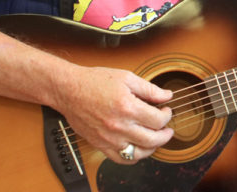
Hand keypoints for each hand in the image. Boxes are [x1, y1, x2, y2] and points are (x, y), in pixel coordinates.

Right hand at [52, 66, 174, 163]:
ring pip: (139, 153)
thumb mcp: (126, 77)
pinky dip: (133, 157)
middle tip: (167, 128)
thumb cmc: (95, 81)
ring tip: (155, 139)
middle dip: (165, 134)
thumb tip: (167, 96)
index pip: (158, 120)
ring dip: (152, 147)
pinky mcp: (100, 144)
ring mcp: (109, 138)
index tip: (166, 110)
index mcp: (128, 107)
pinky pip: (121, 159)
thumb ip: (150, 89)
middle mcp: (119, 126)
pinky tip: (138, 147)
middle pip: (153, 139)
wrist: (68, 90)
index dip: (167, 115)